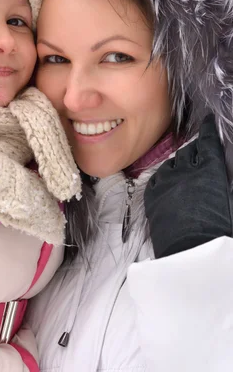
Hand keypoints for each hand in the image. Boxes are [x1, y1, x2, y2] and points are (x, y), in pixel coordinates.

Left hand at [144, 115, 232, 258]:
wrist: (193, 254)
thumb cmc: (220, 230)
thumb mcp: (229, 201)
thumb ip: (225, 183)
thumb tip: (221, 174)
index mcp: (210, 170)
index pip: (208, 142)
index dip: (208, 130)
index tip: (208, 122)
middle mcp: (186, 170)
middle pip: (189, 151)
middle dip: (194, 148)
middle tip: (198, 150)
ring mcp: (166, 182)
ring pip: (171, 163)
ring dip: (178, 163)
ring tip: (183, 167)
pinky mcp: (153, 196)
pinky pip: (157, 178)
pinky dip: (164, 176)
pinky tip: (167, 179)